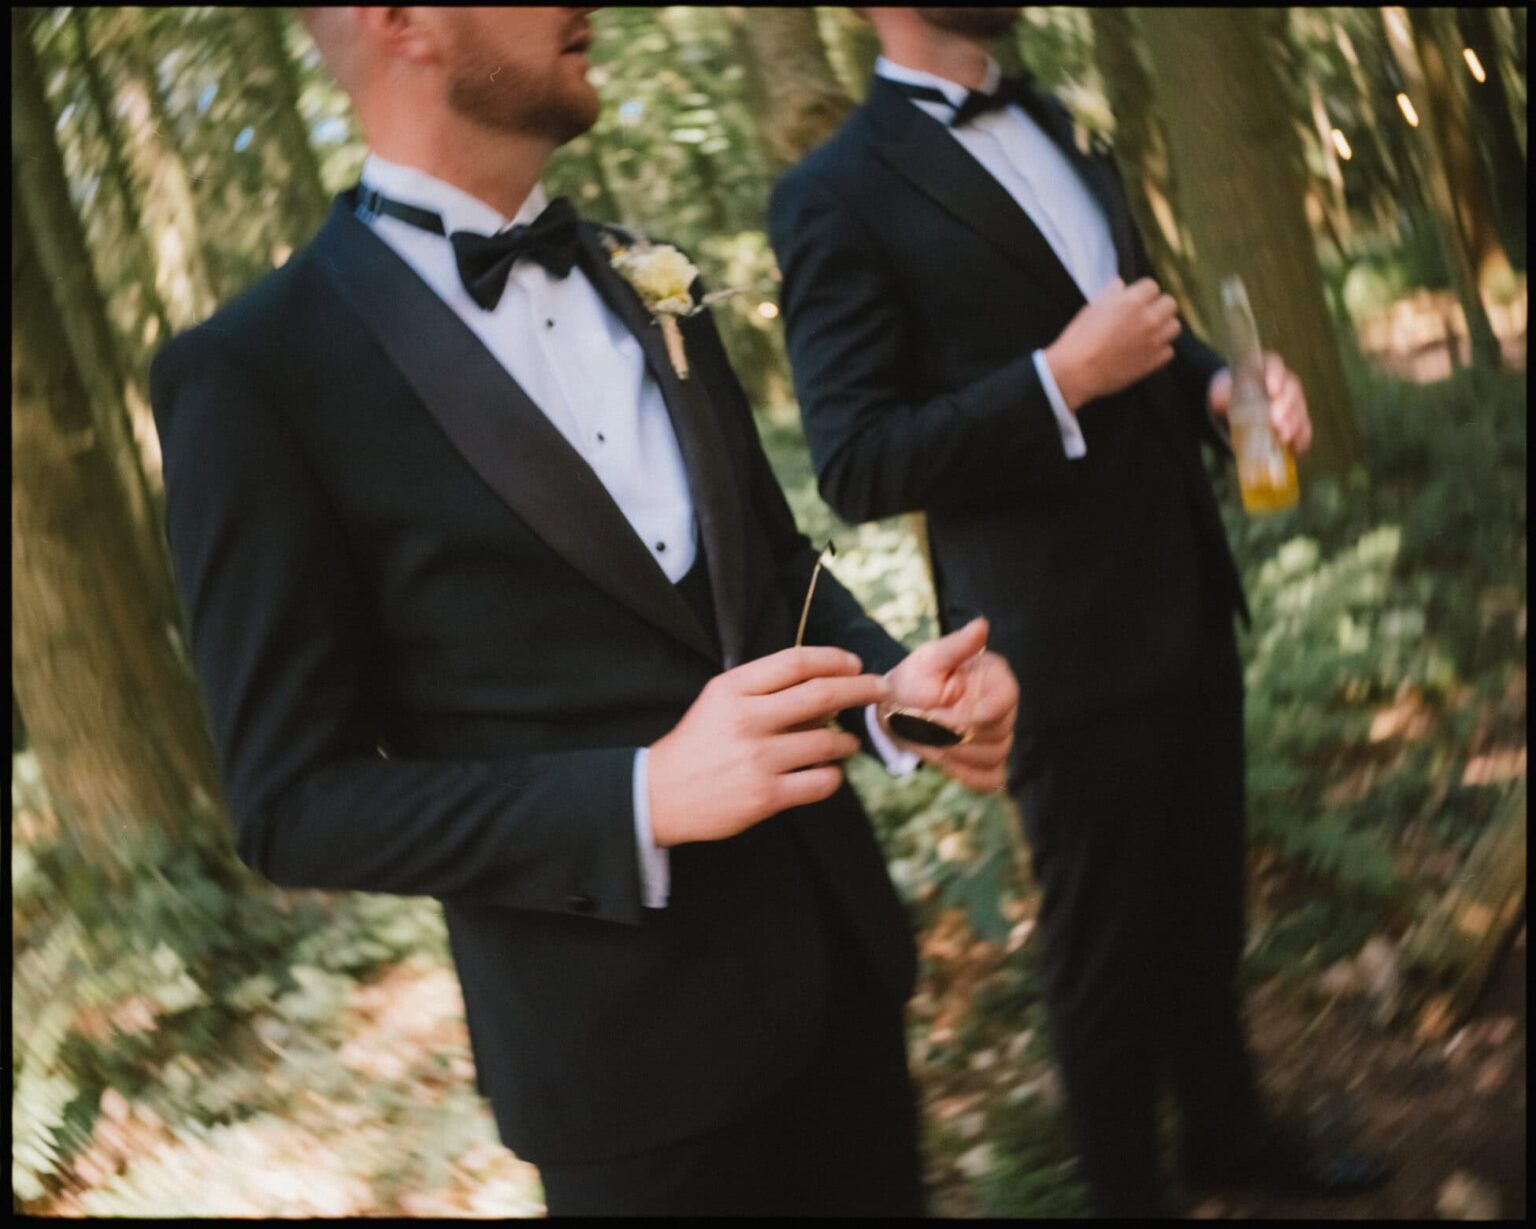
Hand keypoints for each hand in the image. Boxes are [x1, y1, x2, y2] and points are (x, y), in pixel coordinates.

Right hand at [647, 646, 887, 846]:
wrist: (659, 794)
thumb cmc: (698, 743)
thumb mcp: (719, 700)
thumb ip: (766, 689)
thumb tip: (826, 686)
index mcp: (733, 689)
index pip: (796, 662)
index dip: (834, 659)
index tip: (854, 664)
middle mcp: (747, 720)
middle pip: (822, 695)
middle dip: (860, 689)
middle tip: (878, 689)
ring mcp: (758, 759)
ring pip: (828, 741)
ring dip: (847, 740)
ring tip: (847, 742)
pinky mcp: (766, 796)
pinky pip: (822, 781)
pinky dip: (833, 774)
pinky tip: (827, 771)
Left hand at [882, 618, 1017, 792]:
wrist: (899, 707)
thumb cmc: (916, 678)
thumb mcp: (929, 658)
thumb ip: (956, 646)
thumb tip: (981, 625)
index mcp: (997, 680)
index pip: (1004, 702)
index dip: (973, 715)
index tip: (938, 716)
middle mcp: (1004, 709)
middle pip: (997, 734)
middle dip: (954, 736)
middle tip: (922, 727)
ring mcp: (999, 738)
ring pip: (992, 757)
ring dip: (954, 755)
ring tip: (925, 739)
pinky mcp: (988, 762)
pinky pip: (988, 779)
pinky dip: (964, 774)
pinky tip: (941, 759)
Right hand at [1043, 276, 1180, 410]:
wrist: (1076, 372)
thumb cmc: (1079, 340)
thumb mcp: (1091, 309)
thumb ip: (1111, 295)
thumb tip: (1121, 285)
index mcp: (1131, 301)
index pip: (1152, 286)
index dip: (1143, 293)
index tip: (1137, 301)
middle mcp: (1148, 318)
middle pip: (1170, 303)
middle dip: (1158, 308)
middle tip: (1146, 316)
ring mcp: (1154, 340)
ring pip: (1174, 326)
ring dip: (1164, 328)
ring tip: (1149, 334)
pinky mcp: (1154, 361)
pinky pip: (1169, 350)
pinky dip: (1160, 350)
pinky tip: (1145, 352)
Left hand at [1207, 352, 1312, 453]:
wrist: (1232, 408)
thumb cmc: (1228, 396)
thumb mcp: (1220, 393)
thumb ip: (1221, 394)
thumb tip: (1219, 400)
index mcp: (1265, 369)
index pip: (1273, 365)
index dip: (1275, 375)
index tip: (1271, 389)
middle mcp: (1283, 383)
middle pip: (1291, 389)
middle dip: (1285, 405)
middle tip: (1276, 420)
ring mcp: (1293, 402)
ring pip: (1299, 408)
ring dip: (1293, 422)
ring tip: (1283, 435)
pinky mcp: (1296, 421)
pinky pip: (1304, 428)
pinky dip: (1301, 437)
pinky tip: (1295, 446)